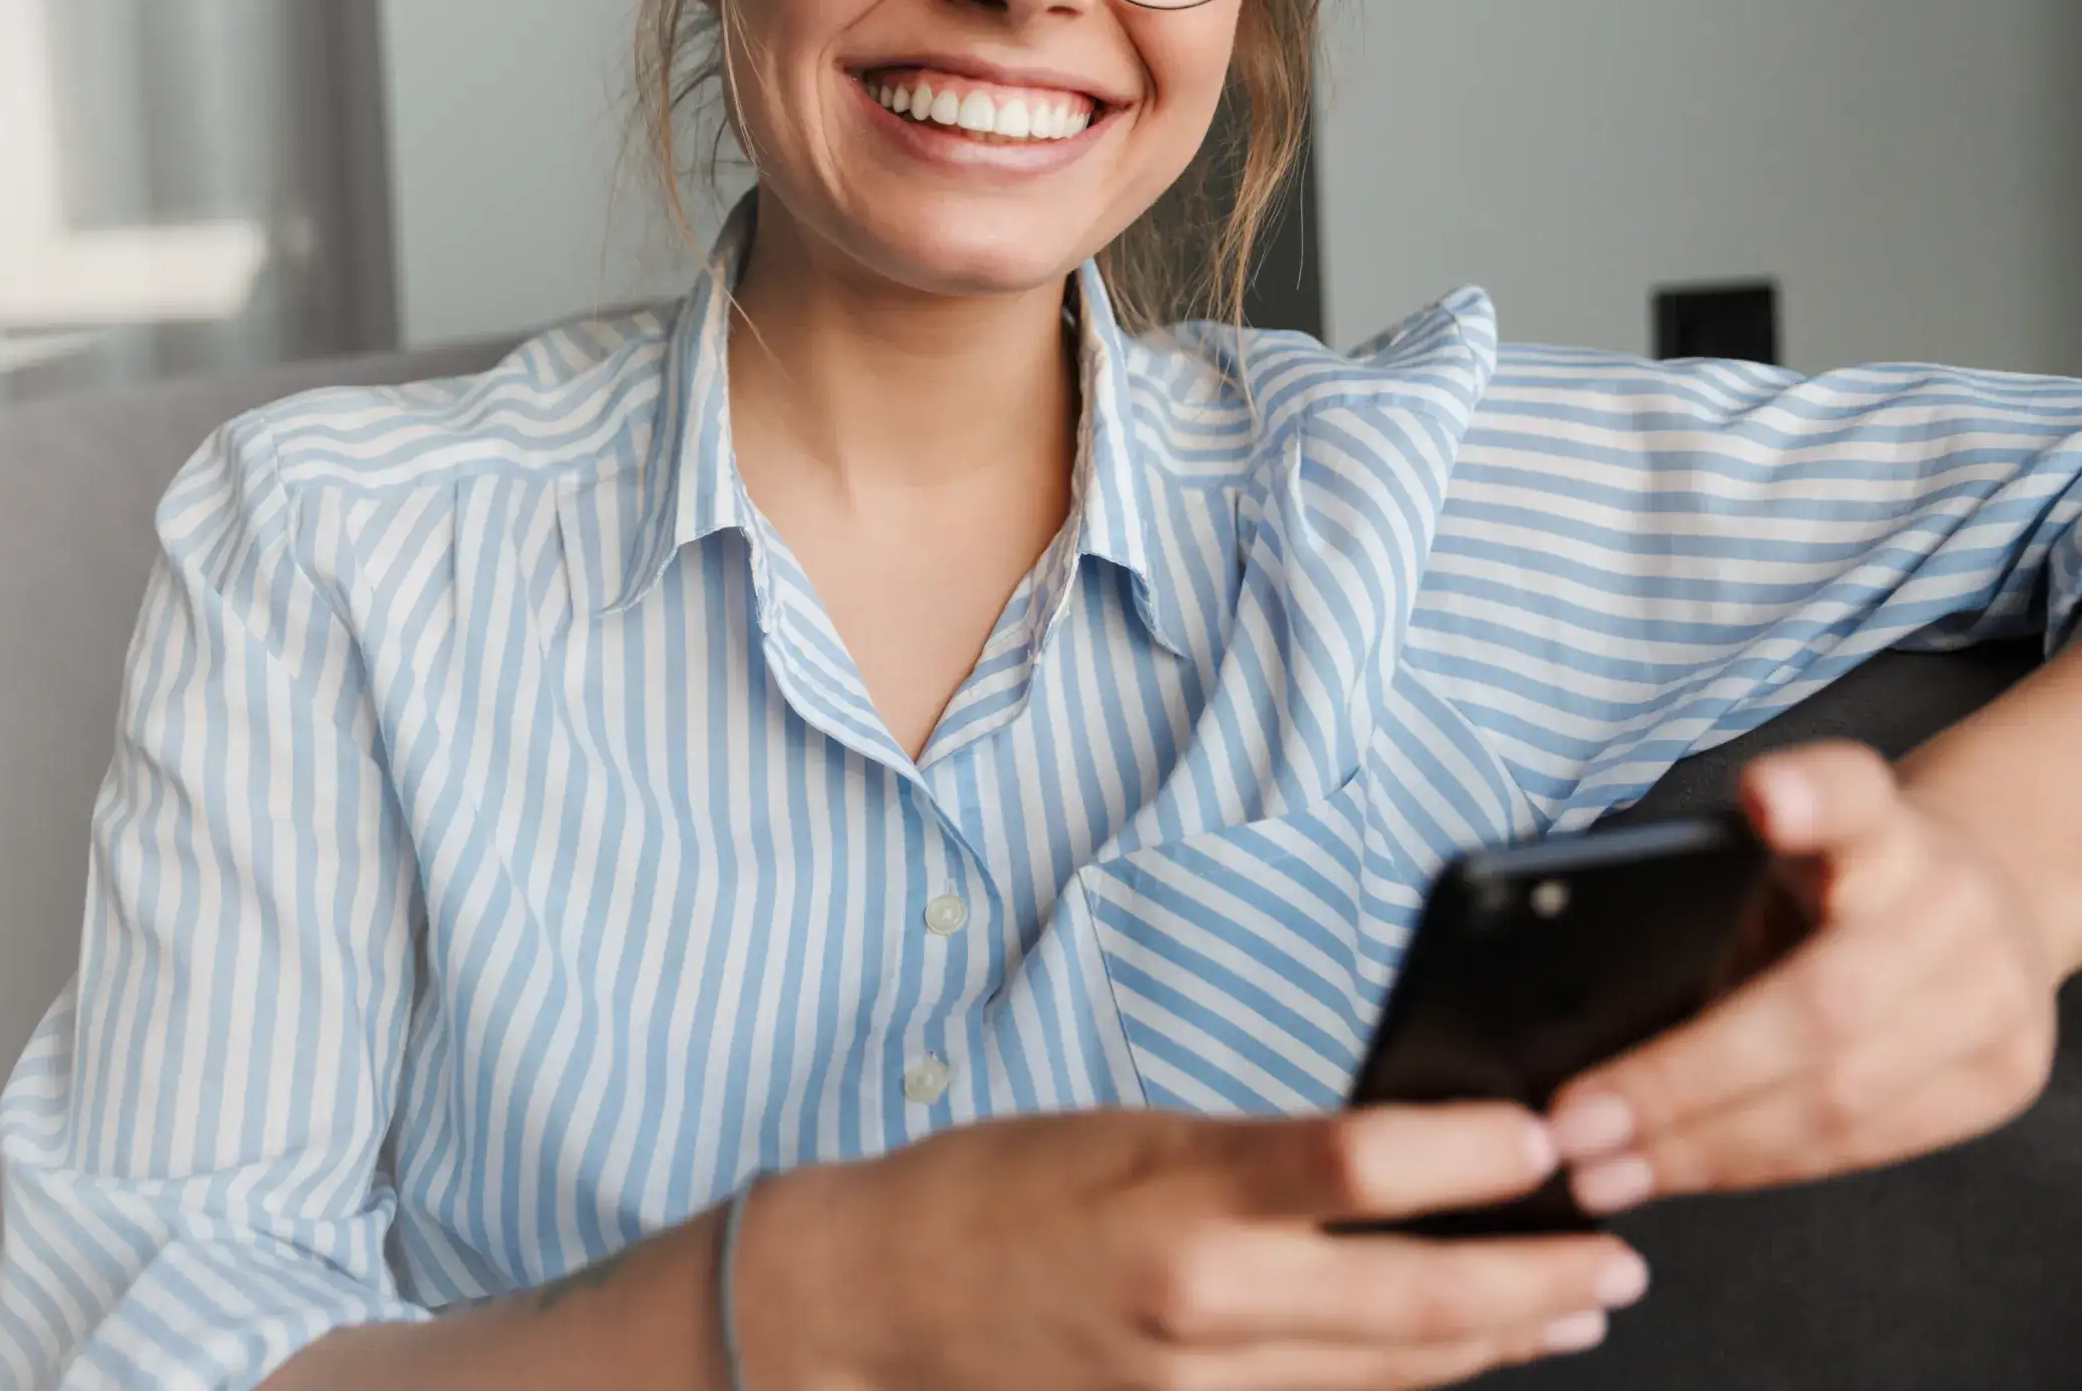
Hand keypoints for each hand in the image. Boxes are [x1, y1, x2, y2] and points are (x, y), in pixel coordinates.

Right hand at [741, 1103, 1645, 1390]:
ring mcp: (1198, 1384)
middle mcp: (1198, 1301)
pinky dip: (1412, 1378)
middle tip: (1618, 1257)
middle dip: (1539, 1282)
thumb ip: (1255, 1154)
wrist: (876, 1301)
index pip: (1360, 1166)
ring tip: (1576, 1308)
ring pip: (1393, 1374)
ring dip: (1501, 1340)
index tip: (1547, 1134)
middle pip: (1415, 1304)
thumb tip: (1395, 1154)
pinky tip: (1464, 1355)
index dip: (1475, 1156)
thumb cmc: (989, 1193)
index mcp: (1176, 1197)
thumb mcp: (1125, 1131)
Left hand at [1547, 742, 2060, 1210]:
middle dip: (1680, 1081)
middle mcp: (1951, 902)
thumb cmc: (1834, 888)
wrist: (1984, 905)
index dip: (1814, 796)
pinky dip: (1757, 1166)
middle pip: (1820, 1005)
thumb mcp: (1774, 863)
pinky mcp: (2002, 1077)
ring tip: (1603, 1170)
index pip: (1856, 792)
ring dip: (1705, 1149)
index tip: (1764, 796)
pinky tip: (1679, 1172)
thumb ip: (1701, 903)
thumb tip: (1562, 1010)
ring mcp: (1994, 995)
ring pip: (1841, 1099)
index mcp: (1885, 825)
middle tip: (1574, 1124)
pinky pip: (1867, 1146)